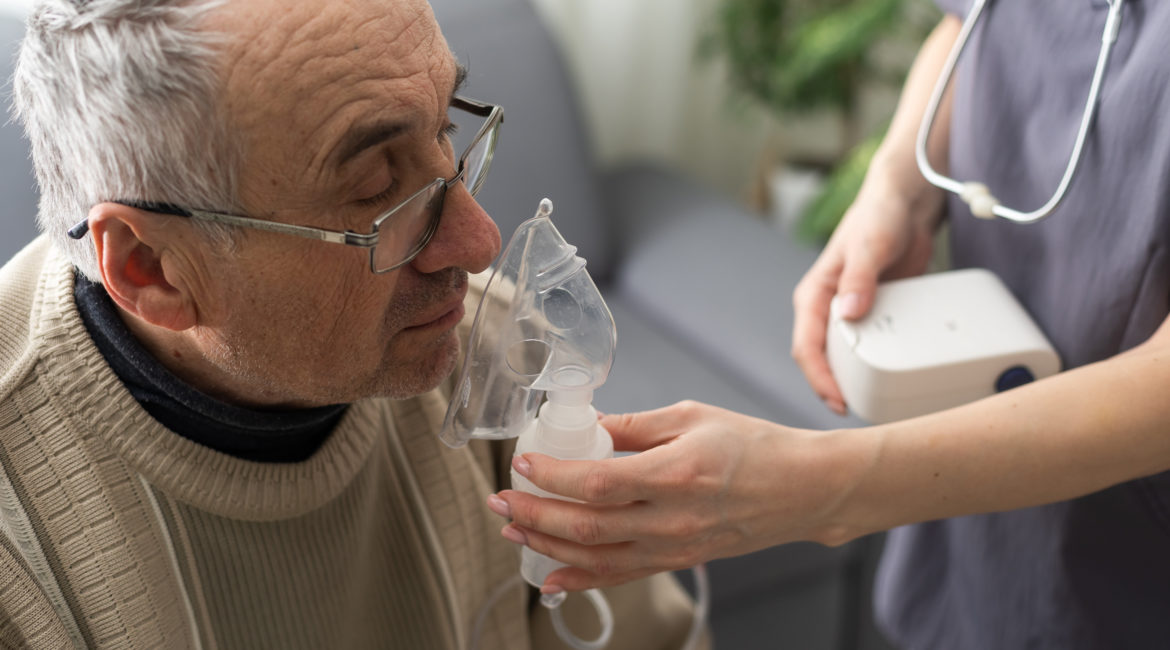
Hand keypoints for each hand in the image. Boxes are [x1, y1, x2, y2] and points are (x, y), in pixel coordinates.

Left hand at [487, 401, 875, 591]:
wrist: (802, 489)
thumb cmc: (753, 446)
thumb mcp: (691, 416)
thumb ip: (635, 424)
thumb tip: (588, 424)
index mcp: (675, 474)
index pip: (596, 482)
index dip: (552, 477)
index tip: (523, 463)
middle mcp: (672, 518)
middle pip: (586, 526)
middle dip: (533, 516)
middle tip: (500, 503)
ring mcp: (675, 546)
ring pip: (597, 557)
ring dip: (547, 547)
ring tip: (514, 531)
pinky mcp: (679, 560)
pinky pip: (623, 576)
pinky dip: (582, 578)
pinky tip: (552, 575)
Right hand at [791, 171, 941, 413]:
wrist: (905, 204)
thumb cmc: (879, 217)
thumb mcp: (869, 245)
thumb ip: (858, 278)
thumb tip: (848, 313)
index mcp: (814, 295)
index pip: (806, 346)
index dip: (818, 377)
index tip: (837, 400)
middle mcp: (826, 309)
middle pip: (821, 360)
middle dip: (833, 388)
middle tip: (856, 411)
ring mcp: (849, 314)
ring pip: (842, 358)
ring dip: (851, 381)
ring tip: (871, 403)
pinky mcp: (872, 315)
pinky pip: (868, 347)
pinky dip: (874, 365)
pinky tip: (889, 378)